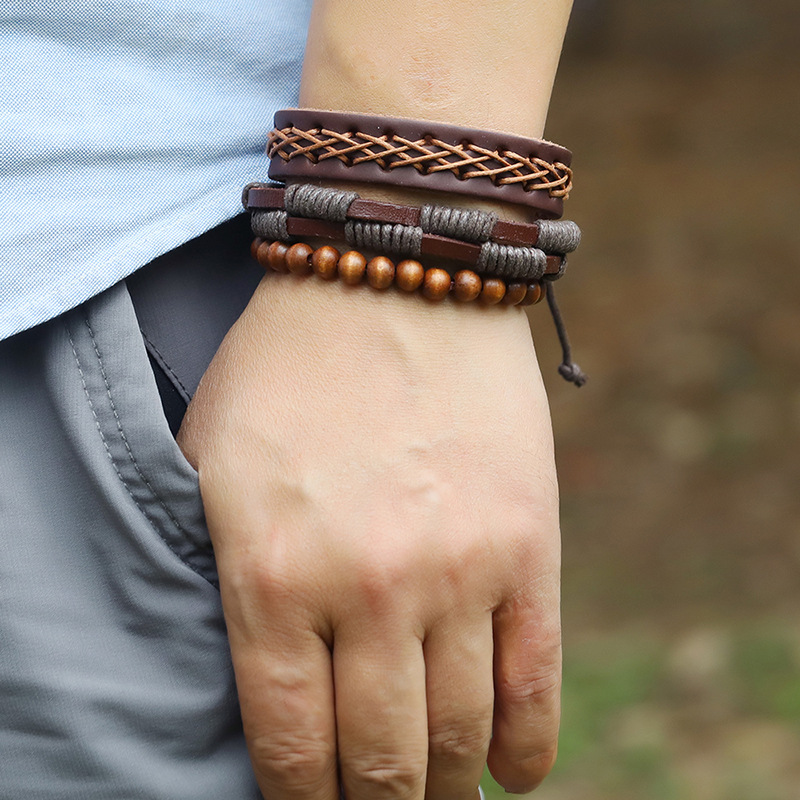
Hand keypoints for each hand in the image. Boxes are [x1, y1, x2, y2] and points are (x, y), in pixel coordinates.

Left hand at [177, 274, 561, 799]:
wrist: (398, 274)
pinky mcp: (527, 546)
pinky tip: (513, 774)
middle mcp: (366, 589)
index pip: (291, 745)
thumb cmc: (292, 367)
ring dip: (447, 785)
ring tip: (436, 795)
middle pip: (383, 760)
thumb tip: (267, 679)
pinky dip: (525, 748)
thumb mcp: (213, 465)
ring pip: (460, 734)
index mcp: (270, 575)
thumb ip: (227, 576)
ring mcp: (458, 570)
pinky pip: (535, 682)